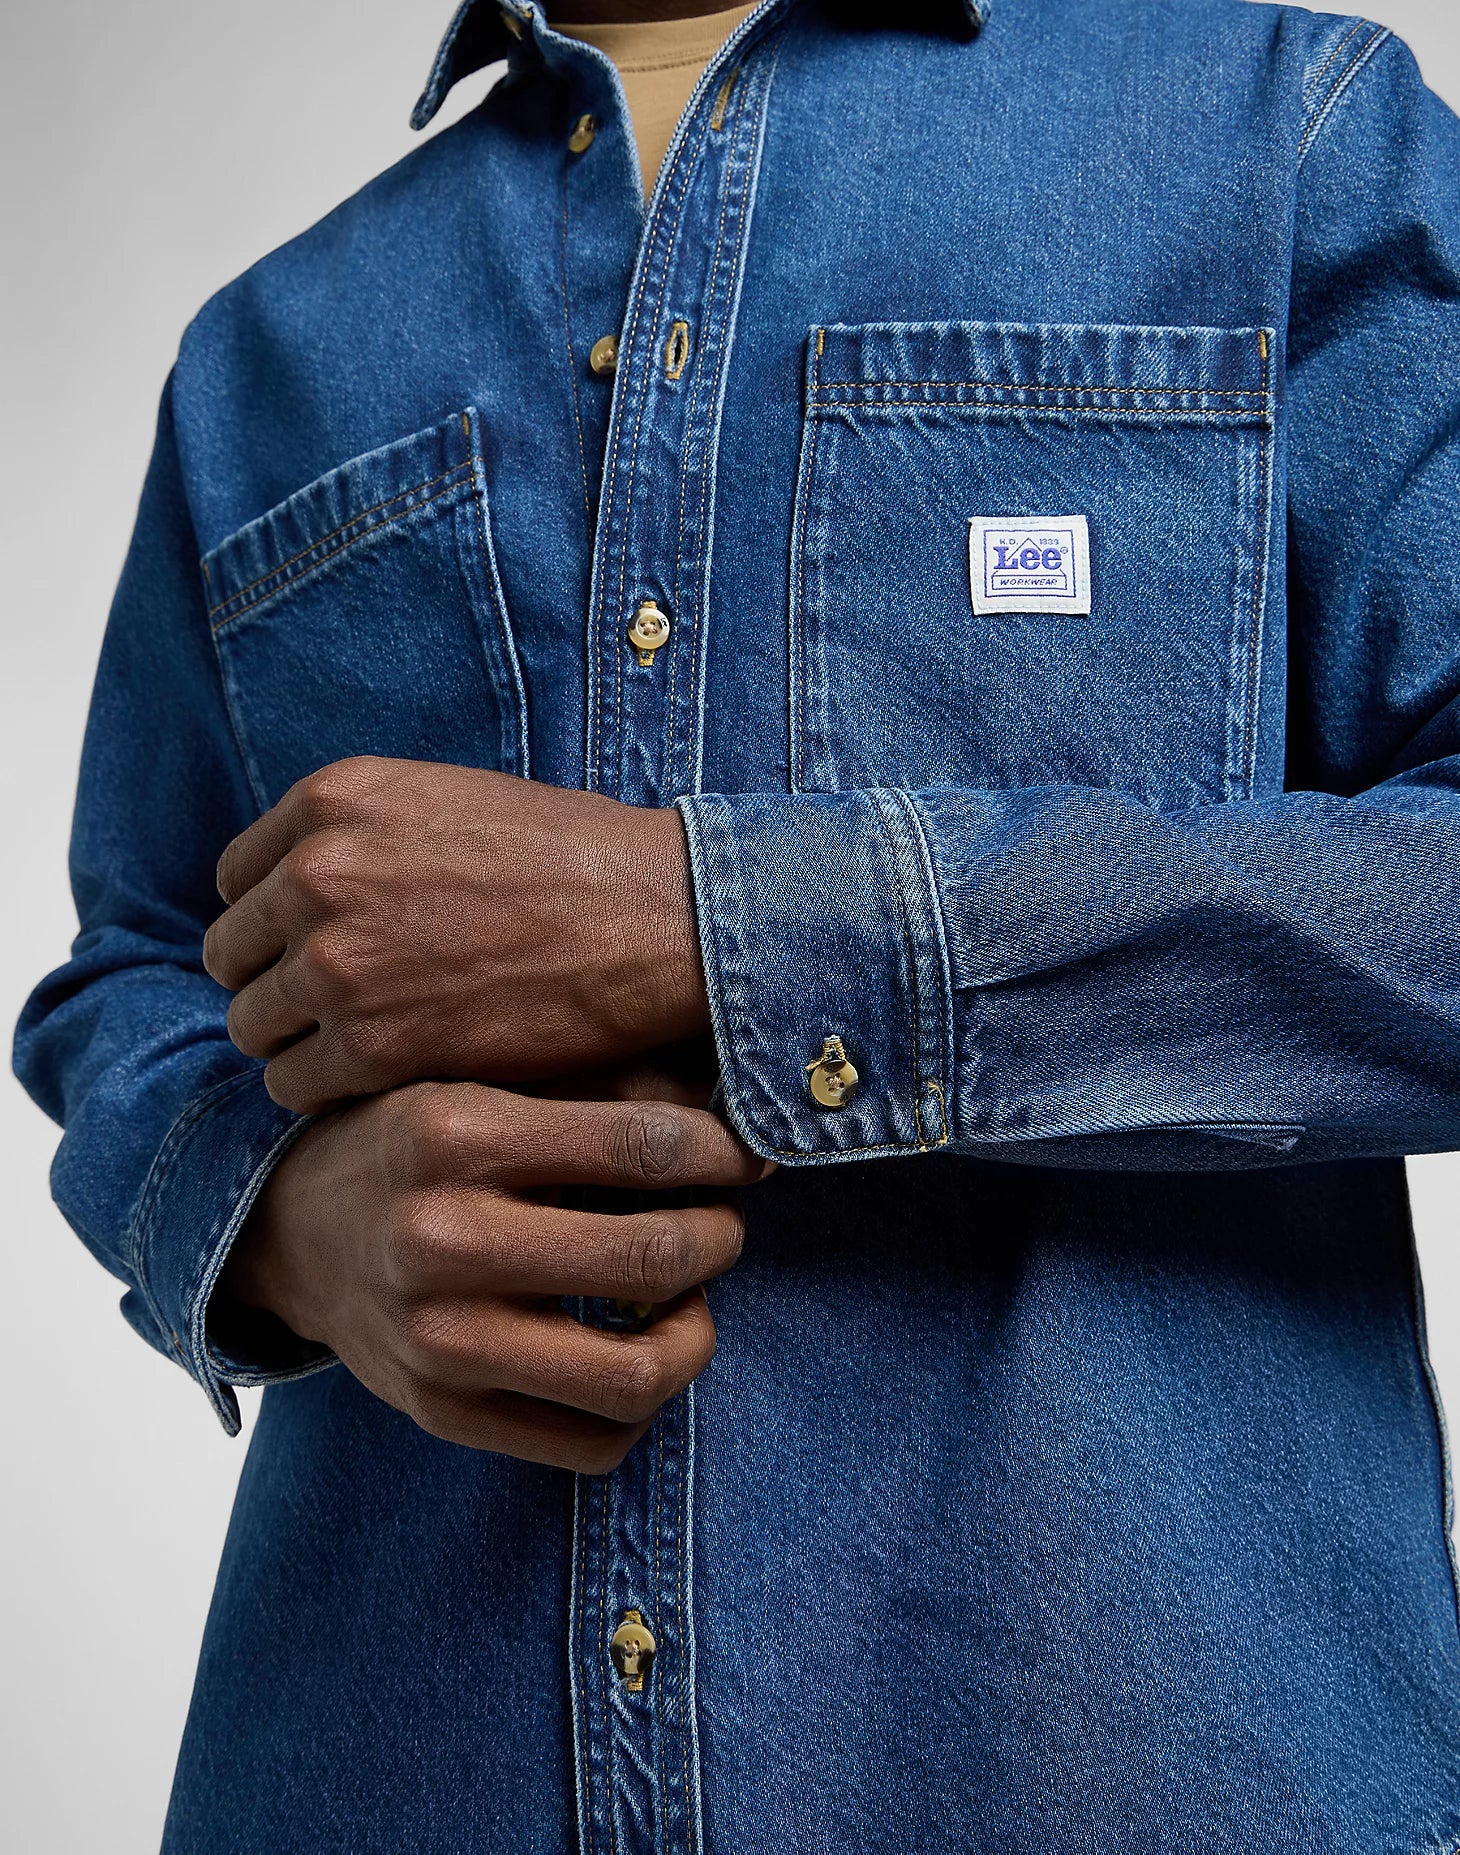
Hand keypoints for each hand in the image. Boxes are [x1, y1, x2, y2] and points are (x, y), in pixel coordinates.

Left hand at [202, 756, 709, 1113]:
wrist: (657, 919)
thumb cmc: (574, 860)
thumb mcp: (447, 802)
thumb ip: (360, 838)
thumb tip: (302, 891)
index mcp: (331, 800)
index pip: (236, 879)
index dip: (276, 922)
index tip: (319, 949)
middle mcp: (315, 876)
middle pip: (233, 957)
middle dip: (279, 984)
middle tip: (345, 1008)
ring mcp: (337, 962)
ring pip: (254, 1028)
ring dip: (301, 1043)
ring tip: (369, 1048)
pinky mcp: (371, 1044)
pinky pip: (294, 1086)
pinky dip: (330, 1091)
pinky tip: (388, 1078)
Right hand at [223, 1081, 766, 1471]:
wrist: (287, 1232)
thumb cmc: (412, 1143)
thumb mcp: (485, 1081)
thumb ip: (603, 1087)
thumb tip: (736, 1114)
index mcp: (458, 1133)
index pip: (644, 1145)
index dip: (725, 1153)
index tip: (747, 1157)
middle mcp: (441, 1238)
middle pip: (653, 1258)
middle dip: (720, 1237)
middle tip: (721, 1224)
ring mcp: (438, 1340)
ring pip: (634, 1375)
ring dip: (694, 1335)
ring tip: (686, 1299)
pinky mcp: (441, 1413)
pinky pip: (590, 1446)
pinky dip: (639, 1408)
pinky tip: (633, 1353)